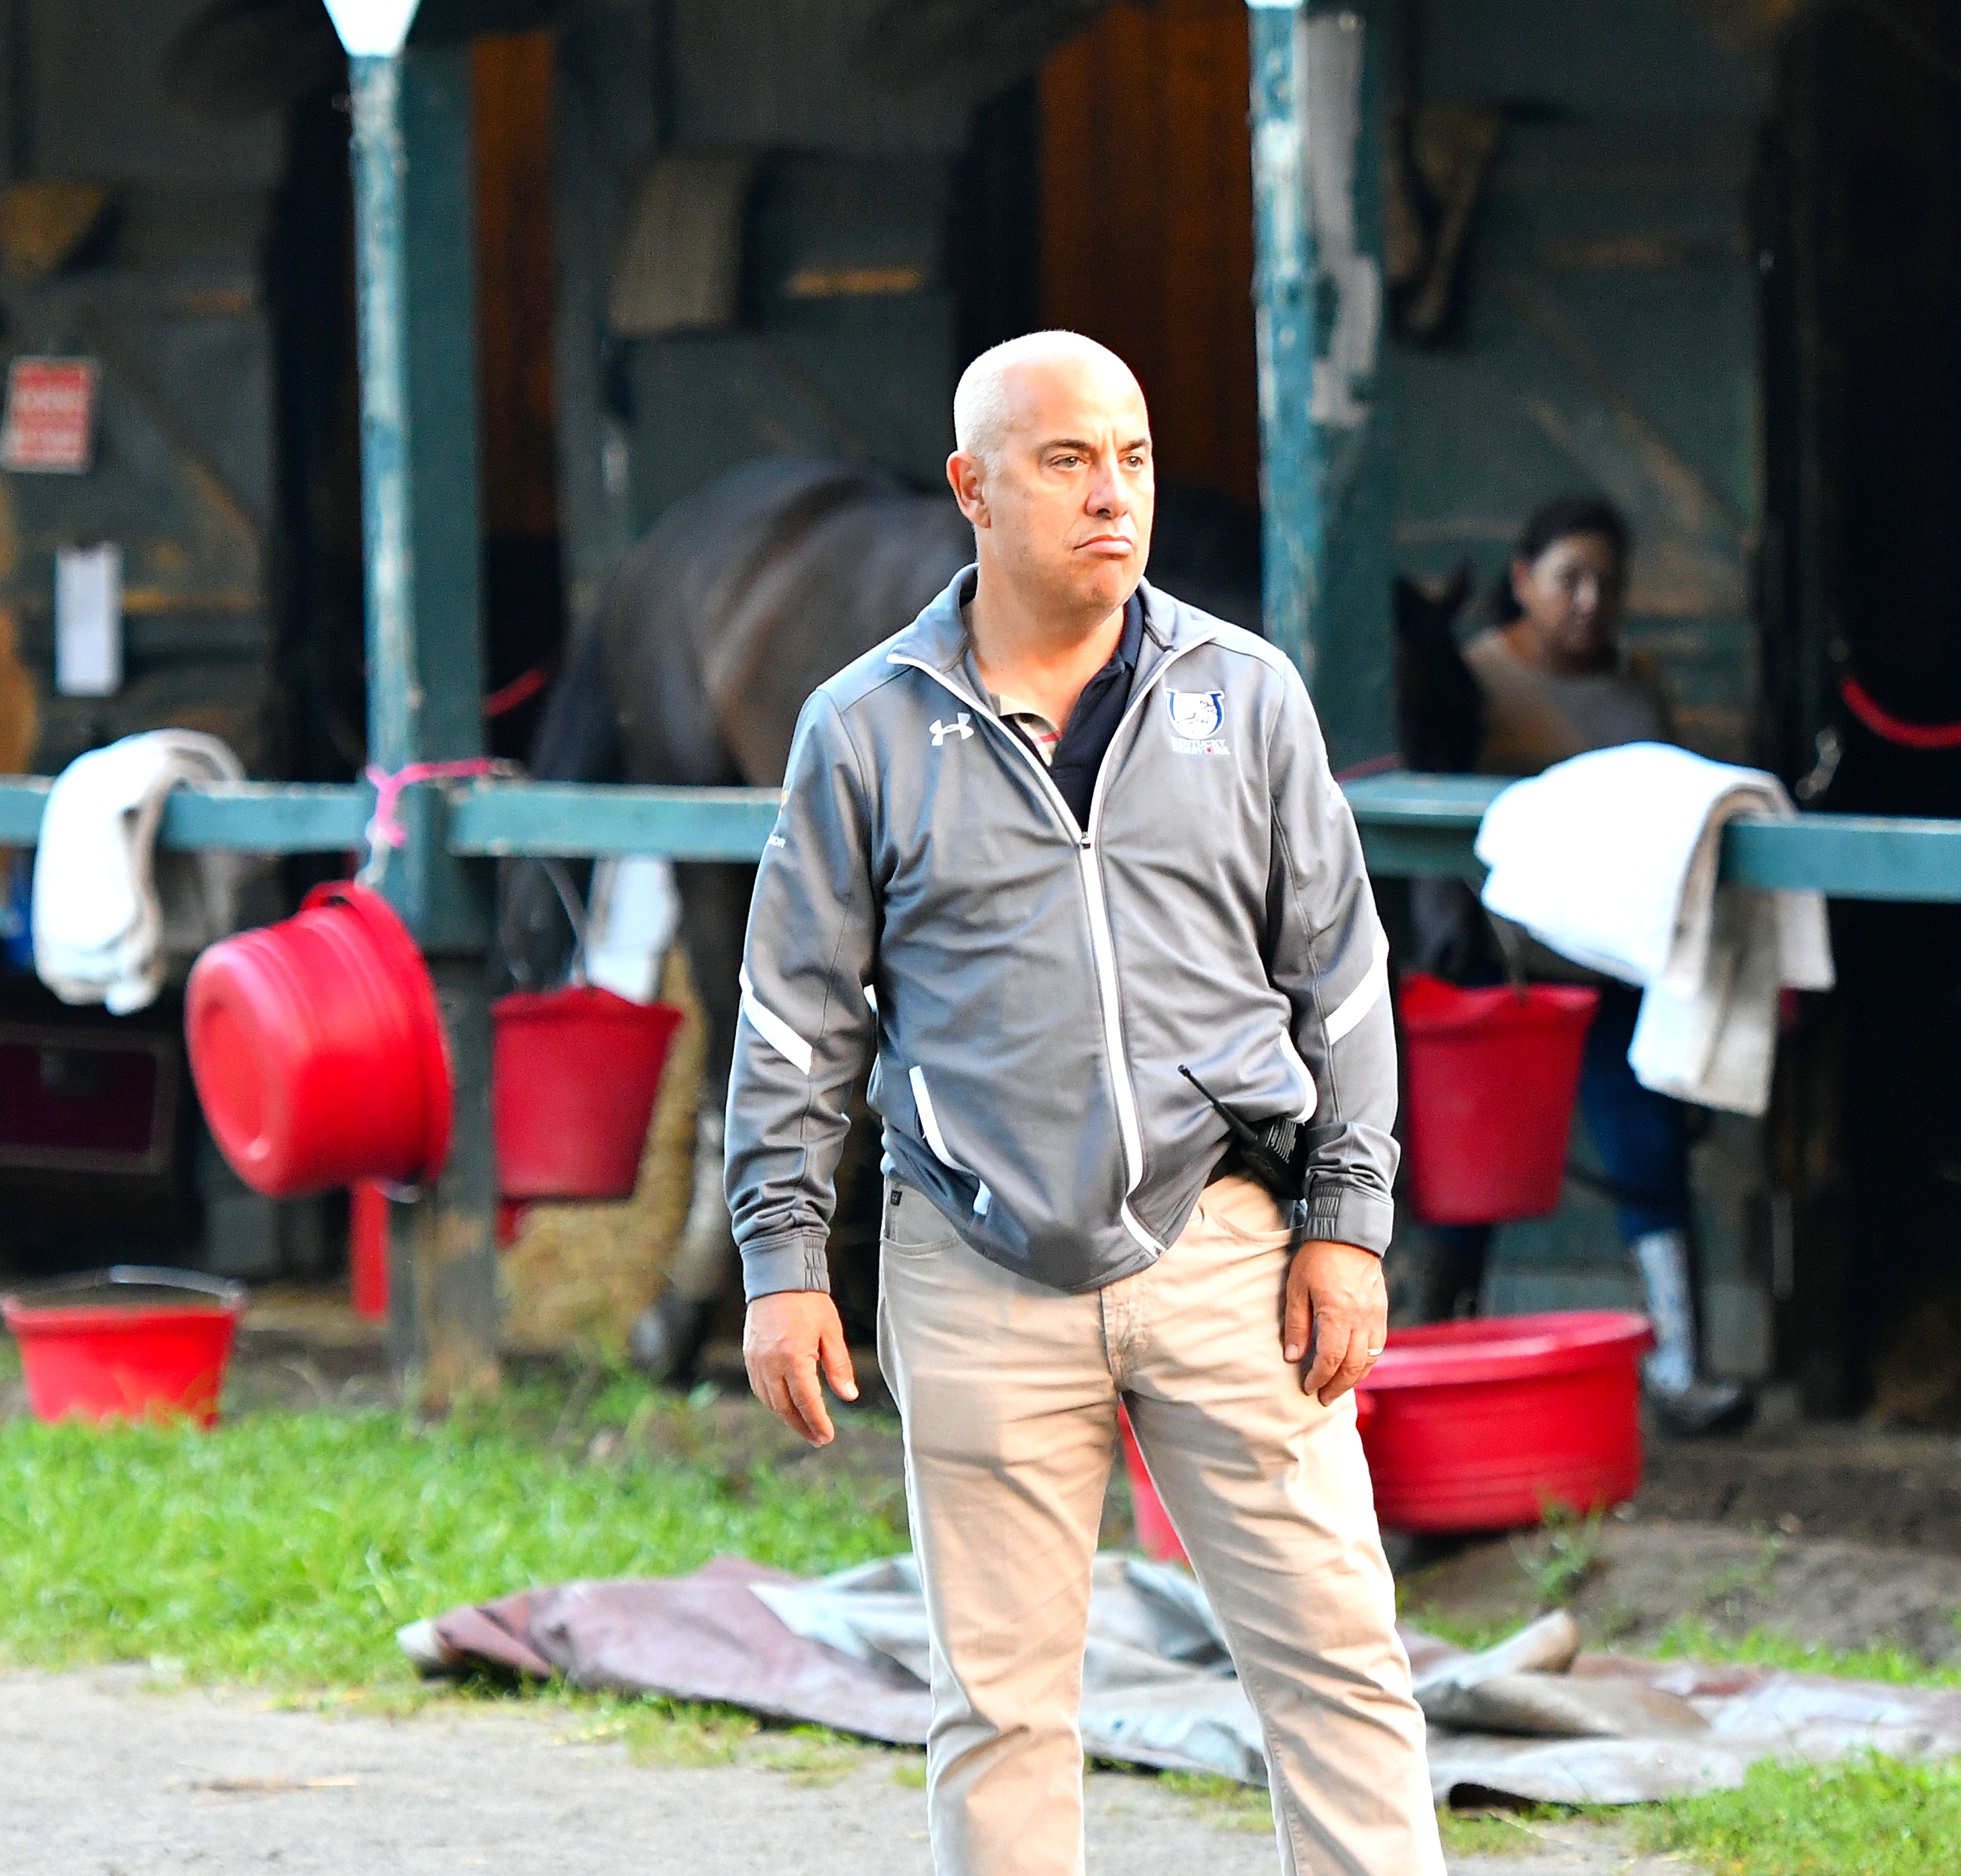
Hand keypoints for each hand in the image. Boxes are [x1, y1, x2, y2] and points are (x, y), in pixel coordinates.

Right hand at [743, 1291, 857, 1444]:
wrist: (778, 1275)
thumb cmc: (808, 1301)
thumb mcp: (831, 1332)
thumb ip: (839, 1366)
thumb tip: (849, 1396)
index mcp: (793, 1357)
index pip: (807, 1401)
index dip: (818, 1422)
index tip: (827, 1437)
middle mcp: (770, 1363)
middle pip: (785, 1407)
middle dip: (802, 1426)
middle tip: (818, 1438)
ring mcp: (756, 1360)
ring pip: (769, 1400)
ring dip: (786, 1416)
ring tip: (804, 1425)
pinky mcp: (749, 1354)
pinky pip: (759, 1387)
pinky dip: (772, 1401)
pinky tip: (784, 1405)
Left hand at [1284, 1240, 1387, 1405]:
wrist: (1348, 1233)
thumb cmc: (1317, 1259)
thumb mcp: (1297, 1289)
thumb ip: (1296, 1325)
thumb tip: (1293, 1358)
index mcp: (1338, 1313)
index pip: (1330, 1358)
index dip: (1319, 1377)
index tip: (1308, 1387)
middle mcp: (1361, 1318)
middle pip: (1352, 1365)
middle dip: (1337, 1386)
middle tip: (1322, 1398)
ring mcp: (1375, 1315)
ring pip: (1369, 1359)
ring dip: (1353, 1378)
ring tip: (1337, 1389)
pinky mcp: (1382, 1311)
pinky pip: (1378, 1345)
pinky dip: (1367, 1362)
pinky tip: (1355, 1368)